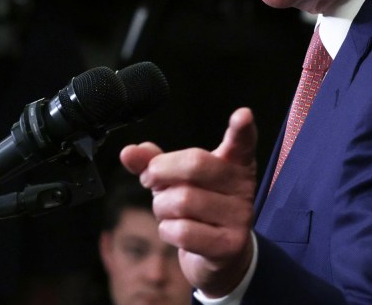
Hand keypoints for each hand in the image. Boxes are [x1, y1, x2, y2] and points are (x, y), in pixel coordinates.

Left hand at [120, 108, 257, 297]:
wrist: (220, 257)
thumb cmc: (197, 209)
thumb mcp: (176, 180)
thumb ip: (155, 162)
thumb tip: (128, 152)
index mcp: (234, 162)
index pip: (242, 142)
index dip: (241, 128)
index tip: (242, 115)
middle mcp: (242, 185)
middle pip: (195, 165)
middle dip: (161, 171)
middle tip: (151, 179)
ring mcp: (240, 216)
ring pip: (183, 201)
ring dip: (162, 207)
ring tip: (168, 211)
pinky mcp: (230, 244)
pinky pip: (183, 231)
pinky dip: (168, 231)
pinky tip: (175, 232)